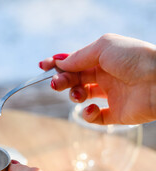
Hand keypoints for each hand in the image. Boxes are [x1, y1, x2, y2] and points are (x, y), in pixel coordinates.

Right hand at [40, 33, 155, 124]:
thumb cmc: (134, 58)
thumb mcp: (103, 47)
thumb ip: (79, 56)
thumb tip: (60, 63)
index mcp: (103, 59)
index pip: (75, 62)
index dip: (58, 64)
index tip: (43, 67)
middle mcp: (106, 76)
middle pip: (75, 79)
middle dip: (62, 81)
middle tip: (57, 84)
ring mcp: (111, 95)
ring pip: (82, 97)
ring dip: (74, 95)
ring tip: (78, 94)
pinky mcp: (116, 114)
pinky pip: (95, 117)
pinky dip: (87, 114)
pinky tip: (91, 109)